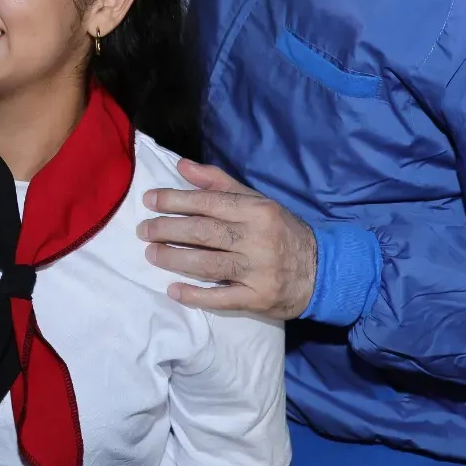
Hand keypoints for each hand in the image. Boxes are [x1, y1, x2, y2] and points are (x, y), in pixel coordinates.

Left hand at [138, 160, 317, 319]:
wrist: (323, 271)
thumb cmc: (282, 231)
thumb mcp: (257, 201)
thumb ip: (219, 184)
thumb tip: (182, 166)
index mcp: (257, 211)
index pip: (208, 203)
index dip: (174, 200)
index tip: (149, 200)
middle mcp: (257, 240)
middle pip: (203, 233)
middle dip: (167, 229)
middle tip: (143, 230)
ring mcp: (257, 272)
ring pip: (207, 265)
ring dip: (174, 259)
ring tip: (151, 253)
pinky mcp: (257, 299)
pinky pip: (220, 299)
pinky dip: (194, 295)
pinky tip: (173, 290)